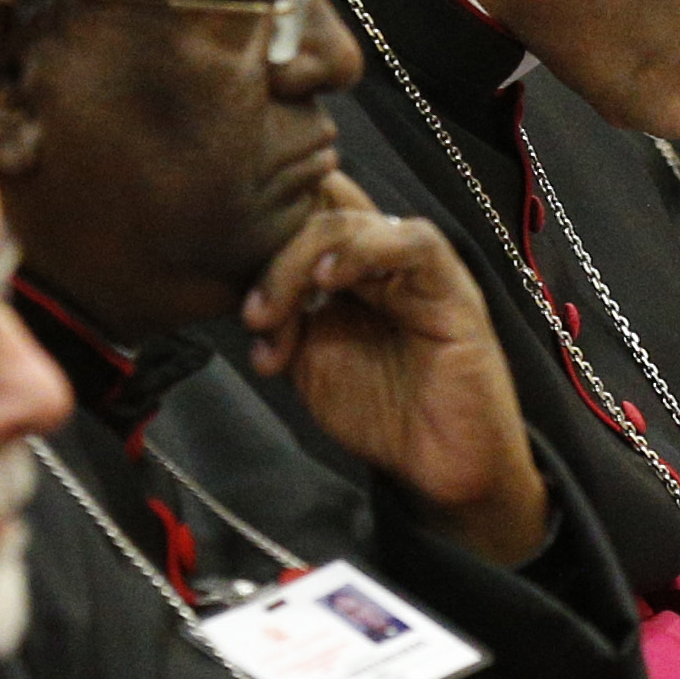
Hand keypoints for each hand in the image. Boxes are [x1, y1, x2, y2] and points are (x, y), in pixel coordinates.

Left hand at [244, 173, 549, 562]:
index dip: (264, 227)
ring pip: (354, 222)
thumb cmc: (384, 415)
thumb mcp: (311, 362)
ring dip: (302, 259)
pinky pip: (412, 243)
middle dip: (272, 255)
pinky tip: (330, 280)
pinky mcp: (451, 287)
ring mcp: (416, 270)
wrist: (441, 466)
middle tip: (253, 314)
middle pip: (319, 212)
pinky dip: (365, 250)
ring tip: (274, 312)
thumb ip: (282, 320)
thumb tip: (245, 293)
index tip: (229, 281)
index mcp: (349, 272)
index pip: (307, 215)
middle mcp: (382, 260)